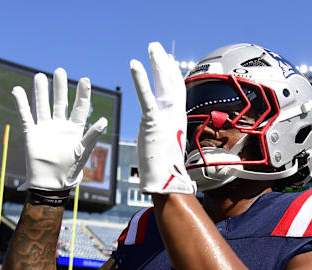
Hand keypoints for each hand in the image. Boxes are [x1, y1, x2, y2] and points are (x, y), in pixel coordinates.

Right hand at [12, 68, 107, 191]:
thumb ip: (92, 135)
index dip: (83, 94)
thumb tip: (104, 120)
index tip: (85, 79)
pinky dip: (22, 103)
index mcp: (75, 129)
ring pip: (43, 105)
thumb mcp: (83, 151)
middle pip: (60, 102)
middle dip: (60, 87)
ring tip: (40, 76)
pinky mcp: (32, 133)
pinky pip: (26, 115)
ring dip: (41, 91)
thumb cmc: (70, 169)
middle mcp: (60, 126)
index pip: (80, 108)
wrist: (51, 183)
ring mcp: (46, 128)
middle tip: (60, 71)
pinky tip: (18, 90)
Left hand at [130, 42, 195, 194]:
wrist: (165, 181)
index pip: (176, 90)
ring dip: (157, 64)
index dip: (171, 73)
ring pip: (163, 84)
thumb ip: (162, 129)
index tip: (167, 59)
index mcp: (176, 119)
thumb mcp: (163, 142)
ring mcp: (166, 117)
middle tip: (156, 46)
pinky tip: (135, 64)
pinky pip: (146, 96)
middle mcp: (175, 114)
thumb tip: (159, 127)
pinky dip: (141, 79)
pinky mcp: (154, 122)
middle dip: (164, 63)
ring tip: (151, 47)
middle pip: (172, 82)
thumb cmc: (162, 168)